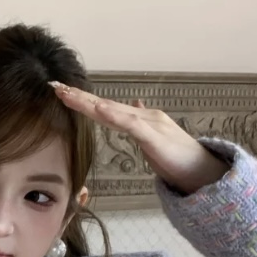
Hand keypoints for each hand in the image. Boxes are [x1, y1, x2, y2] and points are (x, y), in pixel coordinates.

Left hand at [49, 83, 228, 194]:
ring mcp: (149, 123)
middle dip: (79, 97)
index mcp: (139, 119)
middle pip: (105, 105)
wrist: (202, 170)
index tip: (60, 93)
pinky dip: (114, 116)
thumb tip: (134, 105)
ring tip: (68, 95)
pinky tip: (98, 109)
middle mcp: (142, 115)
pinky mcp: (155, 136)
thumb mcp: (153, 140)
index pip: (106, 108)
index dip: (83, 101)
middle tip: (54, 86)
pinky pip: (131, 124)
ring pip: (114, 111)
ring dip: (90, 103)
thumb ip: (140, 125)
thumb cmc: (178, 158)